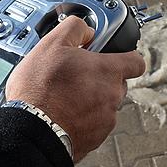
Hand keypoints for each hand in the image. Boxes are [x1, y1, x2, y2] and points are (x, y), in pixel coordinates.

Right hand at [5, 16, 145, 161]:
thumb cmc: (39, 90)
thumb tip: (87, 30)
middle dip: (102, 78)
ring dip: (92, 99)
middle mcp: (113, 95)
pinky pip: (96, 123)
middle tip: (78, 76)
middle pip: (118, 83)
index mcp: (108, 71)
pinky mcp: (96, 137)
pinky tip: (64, 113)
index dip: (127, 57)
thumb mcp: (52, 44)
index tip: (113, 56)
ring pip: (106, 103)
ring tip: (67, 97)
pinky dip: (84, 118)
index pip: (137, 61)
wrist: (30, 130)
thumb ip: (75, 28)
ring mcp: (106, 119)